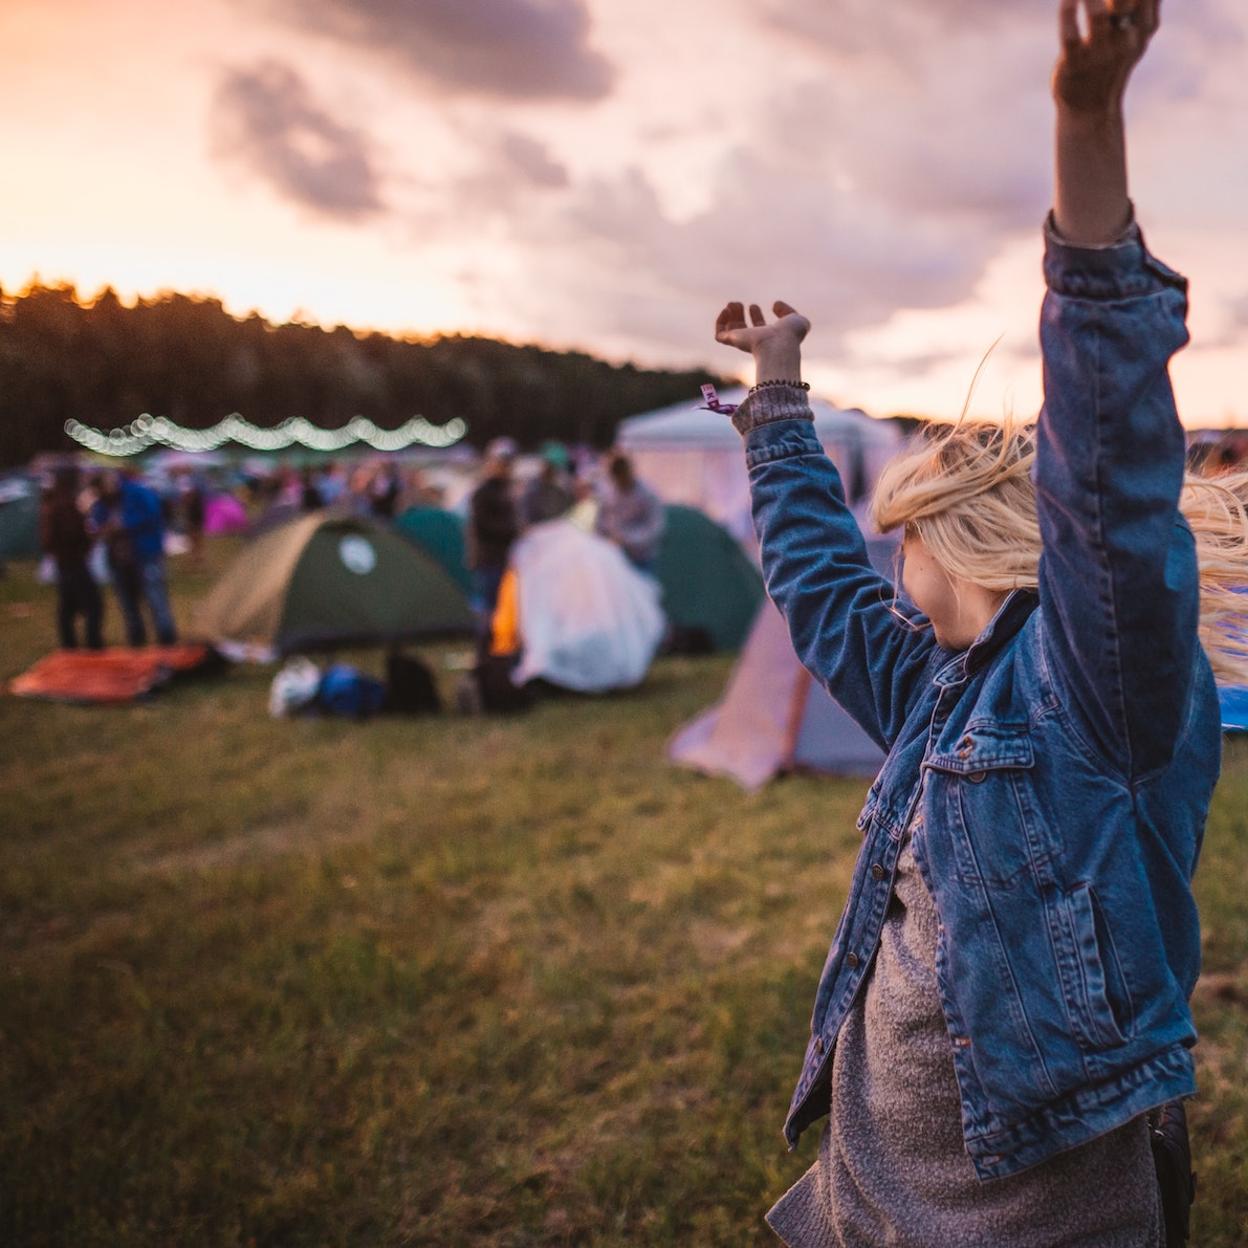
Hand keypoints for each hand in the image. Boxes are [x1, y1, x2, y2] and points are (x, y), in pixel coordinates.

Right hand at [715, 301, 809, 354]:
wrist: (779, 344)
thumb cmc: (790, 335)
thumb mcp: (795, 318)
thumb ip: (787, 311)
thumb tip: (775, 304)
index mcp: (769, 337)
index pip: (759, 328)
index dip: (756, 316)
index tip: (754, 306)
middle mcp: (755, 340)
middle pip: (742, 329)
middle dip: (739, 314)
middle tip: (739, 304)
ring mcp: (743, 341)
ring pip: (730, 330)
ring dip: (729, 315)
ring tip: (732, 304)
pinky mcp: (733, 340)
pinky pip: (719, 334)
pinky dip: (720, 322)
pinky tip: (726, 311)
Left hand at [1054, 0, 1158, 115]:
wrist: (1091, 111)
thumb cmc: (1111, 66)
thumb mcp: (1135, 36)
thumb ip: (1146, 7)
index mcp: (1145, 28)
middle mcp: (1126, 39)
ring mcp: (1101, 52)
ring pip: (1097, 14)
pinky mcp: (1075, 63)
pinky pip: (1070, 33)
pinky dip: (1068, 9)